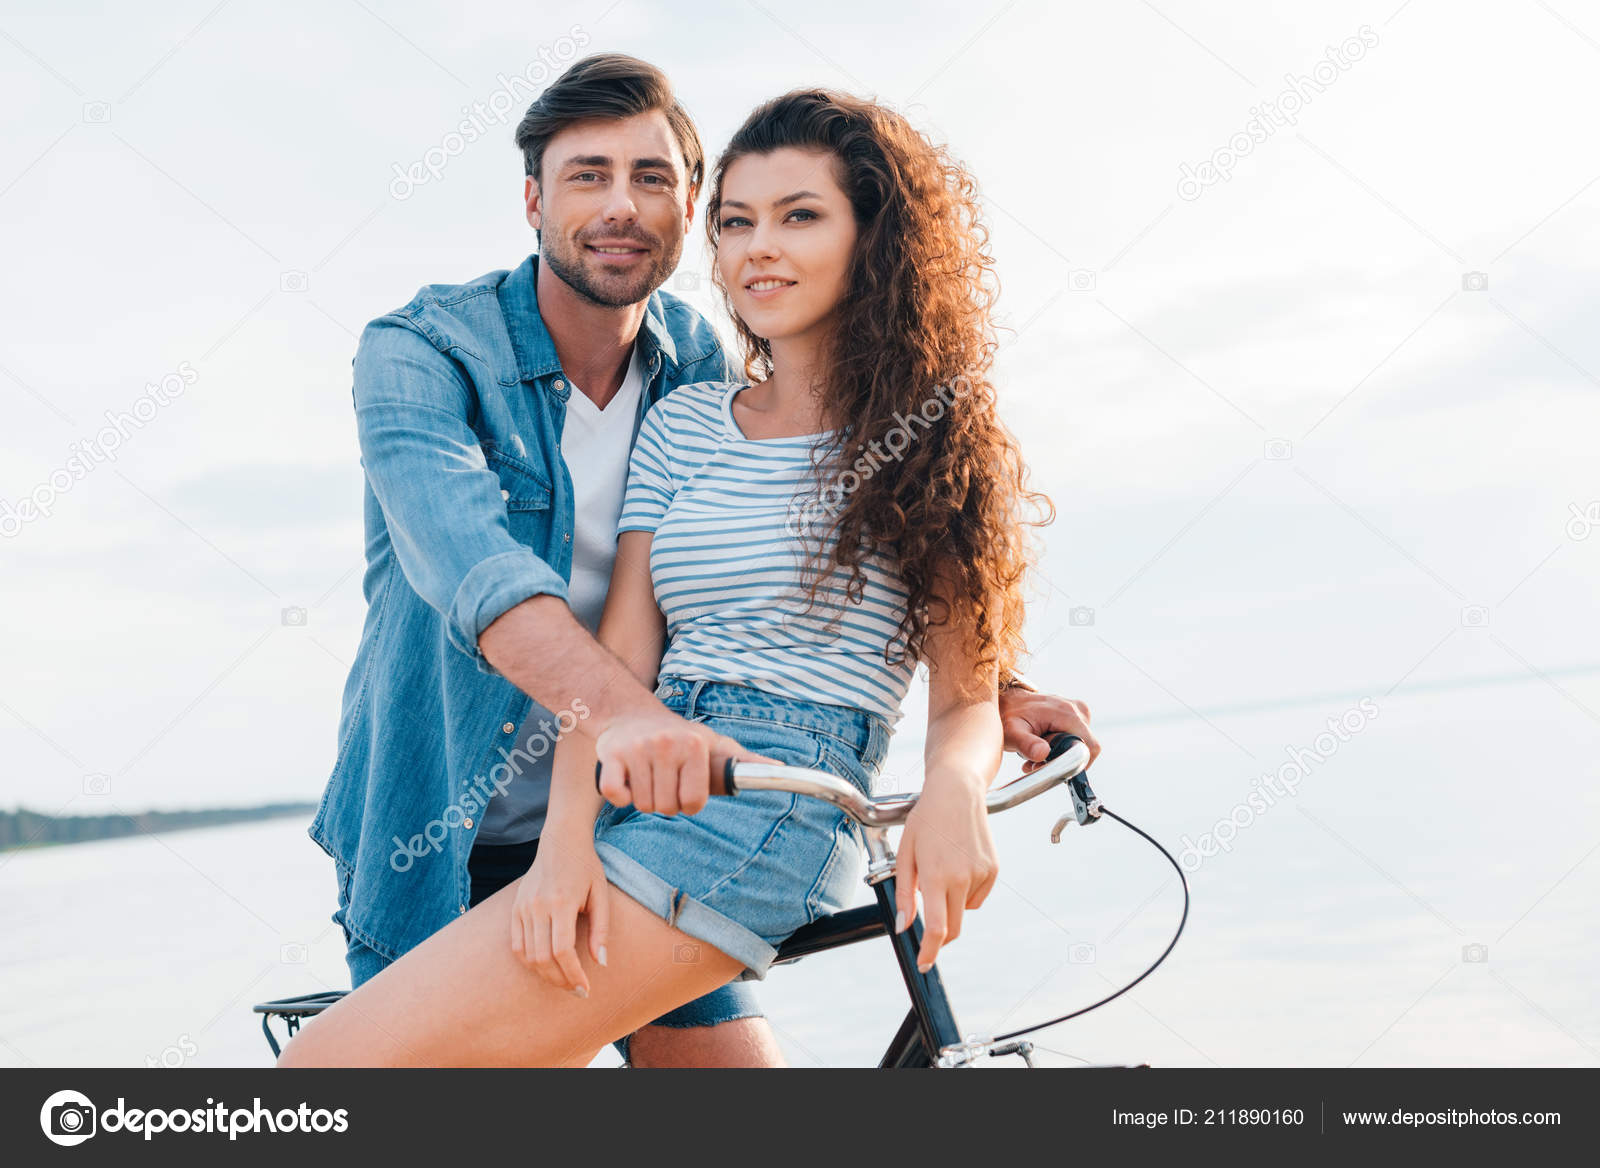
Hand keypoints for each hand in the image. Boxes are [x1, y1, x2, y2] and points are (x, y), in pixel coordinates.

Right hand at [510, 829, 609, 994]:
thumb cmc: (586, 868)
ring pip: (528, 955)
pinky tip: (546, 968)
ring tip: (564, 981)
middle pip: (543, 958)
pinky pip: (517, 945)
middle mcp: (538, 906)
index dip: (574, 974)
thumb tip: (602, 963)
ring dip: (546, 975)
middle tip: (577, 990)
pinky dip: (530, 962)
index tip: (586, 988)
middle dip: (561, 980)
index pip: (562, 950)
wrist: (561, 842)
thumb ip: (601, 930)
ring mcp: (523, 908)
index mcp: (561, 902)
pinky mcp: (514, 909)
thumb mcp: (601, 895)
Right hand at [594, 708, 767, 815]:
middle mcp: (667, 745)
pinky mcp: (610, 755)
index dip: (688, 802)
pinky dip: (619, 795)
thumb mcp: (712, 743)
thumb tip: (779, 768)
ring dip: (643, 798)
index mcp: (694, 745)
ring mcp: (637, 749)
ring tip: (647, 775)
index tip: (684, 788)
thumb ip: (742, 760)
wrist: (630, 713)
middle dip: (665, 801)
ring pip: (642, 804)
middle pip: (666, 807)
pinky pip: (614, 794)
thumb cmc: (678, 736)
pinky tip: (626, 780)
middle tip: (663, 780)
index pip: (693, 802)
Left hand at [893, 777, 998, 971]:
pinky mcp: (993, 869)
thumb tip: (904, 926)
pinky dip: (966, 891)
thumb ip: (905, 893)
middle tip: (928, 931)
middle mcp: (962, 878)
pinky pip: (977, 896)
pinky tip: (958, 865)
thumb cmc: (926, 821)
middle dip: (940, 937)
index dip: (930, 952)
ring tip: (942, 870)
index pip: (937, 928)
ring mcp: (981, 874)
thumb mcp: (906, 854)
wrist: (957, 792)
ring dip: (951, 904)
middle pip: (954, 928)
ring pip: (964, 910)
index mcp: (936, 876)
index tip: (924, 963)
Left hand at [997, 688, 1099, 771]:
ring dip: (1060, 755)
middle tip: (1038, 762)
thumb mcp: (1012, 733)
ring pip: (1081, 746)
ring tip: (1037, 752)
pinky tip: (1042, 747)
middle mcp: (1077, 710)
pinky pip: (1077, 738)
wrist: (1007, 701)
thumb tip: (1042, 753)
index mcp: (1067, 713)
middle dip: (1063, 761)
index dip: (1075, 764)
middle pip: (1085, 749)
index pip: (1090, 748)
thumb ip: (1026, 744)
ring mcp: (1078, 711)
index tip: (1052, 766)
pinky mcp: (1076, 715)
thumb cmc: (1009, 716)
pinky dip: (1061, 747)